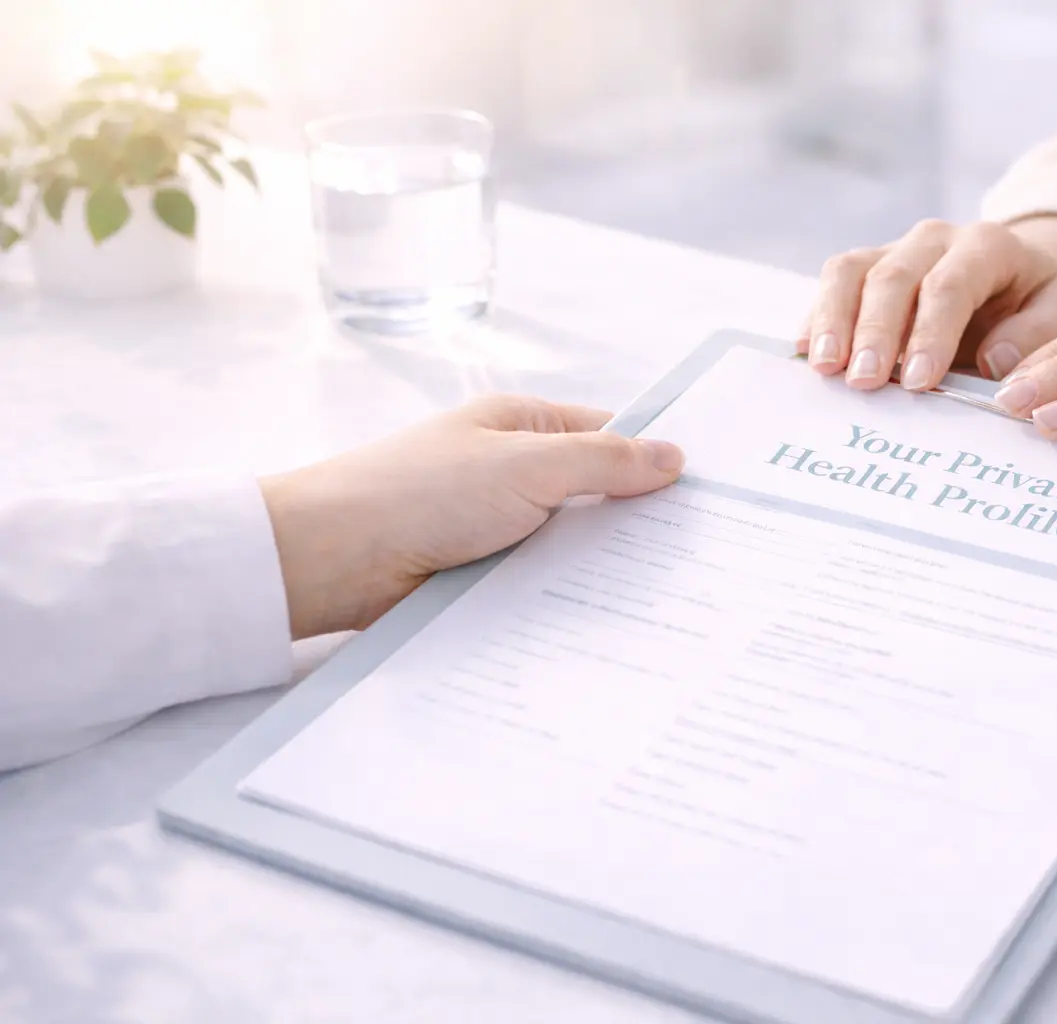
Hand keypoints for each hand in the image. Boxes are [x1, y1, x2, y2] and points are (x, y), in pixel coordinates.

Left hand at [259, 396, 684, 638]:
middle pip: (593, 496)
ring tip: (669, 598)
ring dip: (601, 569)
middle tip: (703, 556)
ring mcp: (495, 528)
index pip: (606, 437)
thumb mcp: (526, 464)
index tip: (707, 496)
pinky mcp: (481, 579)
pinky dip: (567, 600)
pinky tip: (607, 623)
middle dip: (636, 523)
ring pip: (570, 548)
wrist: (332, 560)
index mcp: (520, 427)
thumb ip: (604, 461)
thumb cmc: (419, 492)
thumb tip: (674, 457)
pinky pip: (540, 586)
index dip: (653, 462)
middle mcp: (510, 473)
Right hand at [797, 216, 1056, 389]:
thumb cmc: (1035, 304)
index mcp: (987, 245)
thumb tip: (995, 361)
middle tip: (864, 382)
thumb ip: (1036, 334)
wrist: (1012, 275)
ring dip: (833, 321)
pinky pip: (832, 283)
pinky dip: (817, 317)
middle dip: (876, 333)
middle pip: (893, 278)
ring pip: (851, 272)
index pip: (950, 286)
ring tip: (824, 368)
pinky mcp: (864, 268)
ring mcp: (893, 249)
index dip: (930, 333)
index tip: (918, 382)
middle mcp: (934, 239)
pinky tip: (805, 352)